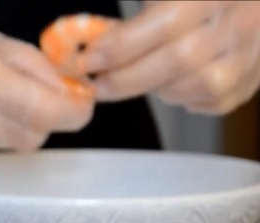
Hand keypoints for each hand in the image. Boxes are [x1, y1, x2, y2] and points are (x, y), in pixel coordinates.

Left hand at [84, 1, 259, 113]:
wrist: (247, 3)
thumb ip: (138, 14)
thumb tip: (91, 37)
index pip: (163, 25)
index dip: (121, 47)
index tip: (90, 60)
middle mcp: (238, 22)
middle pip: (178, 62)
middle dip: (127, 79)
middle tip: (98, 84)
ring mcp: (251, 54)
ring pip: (197, 86)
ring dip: (157, 89)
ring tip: (136, 79)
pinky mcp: (253, 80)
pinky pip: (213, 102)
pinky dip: (183, 98)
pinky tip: (168, 84)